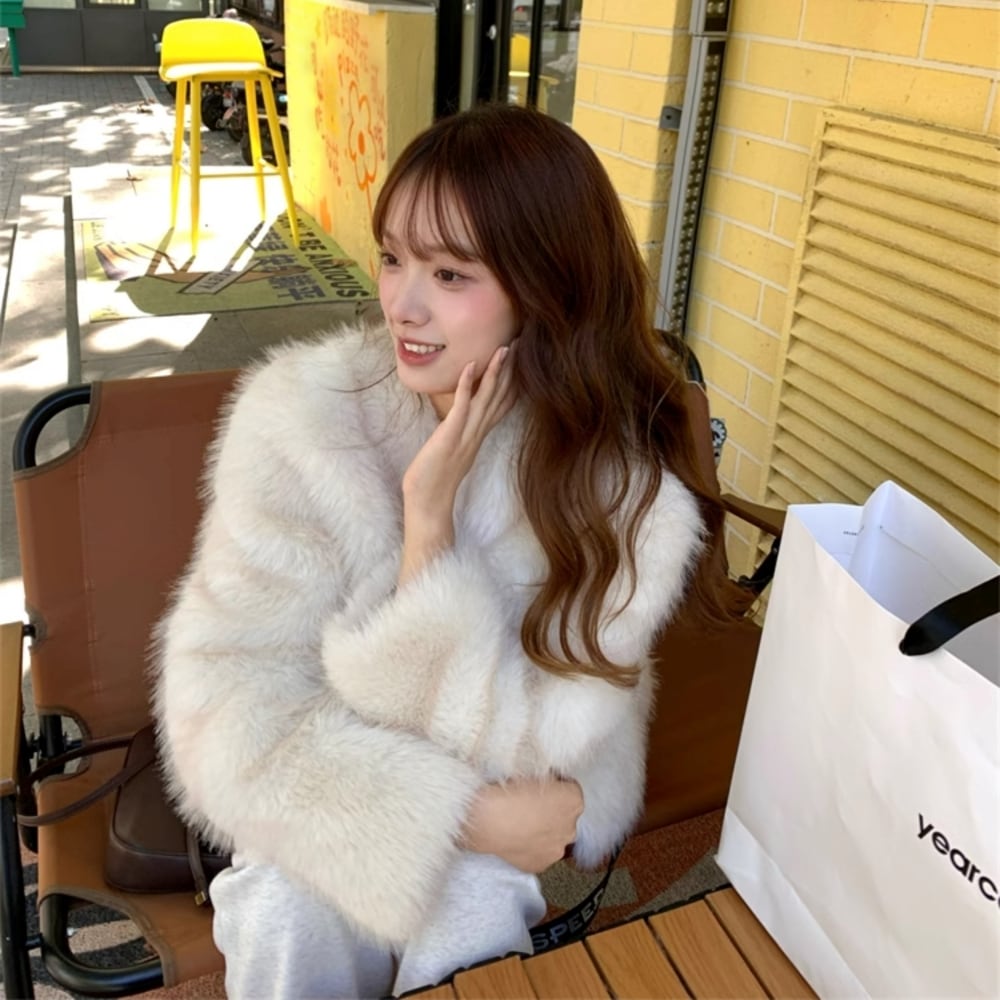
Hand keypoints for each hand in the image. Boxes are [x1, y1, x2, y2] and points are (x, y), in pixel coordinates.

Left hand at [398, 343, 516, 584]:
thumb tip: (458, 425)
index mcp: (478, 436)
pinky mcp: (451, 434)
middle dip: (510, 372)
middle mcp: (477, 433)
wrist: (428, 504)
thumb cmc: (434, 481)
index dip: (511, 384)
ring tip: (503, 349)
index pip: (500, 406)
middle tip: (519, 346)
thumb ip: (458, 436)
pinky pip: (462, 405)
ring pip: (486, 398)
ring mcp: (466, 434)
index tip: (519, 363)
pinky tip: (470, 365)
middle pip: (499, 397)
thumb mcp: (450, 452)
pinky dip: (467, 385)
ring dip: (495, 372)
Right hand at [460, 777, 583, 873]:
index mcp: (574, 799)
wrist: (486, 818)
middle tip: (529, 805)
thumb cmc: (507, 790)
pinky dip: (531, 848)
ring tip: (520, 824)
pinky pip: (539, 854)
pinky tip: (516, 838)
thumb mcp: (532, 769)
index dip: (554, 786)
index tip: (540, 785)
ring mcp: (556, 849)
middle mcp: (571, 826)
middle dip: (552, 811)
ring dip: (543, 831)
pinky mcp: (540, 864)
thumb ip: (548, 776)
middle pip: (565, 816)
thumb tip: (547, 779)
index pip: (570, 789)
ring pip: (554, 838)